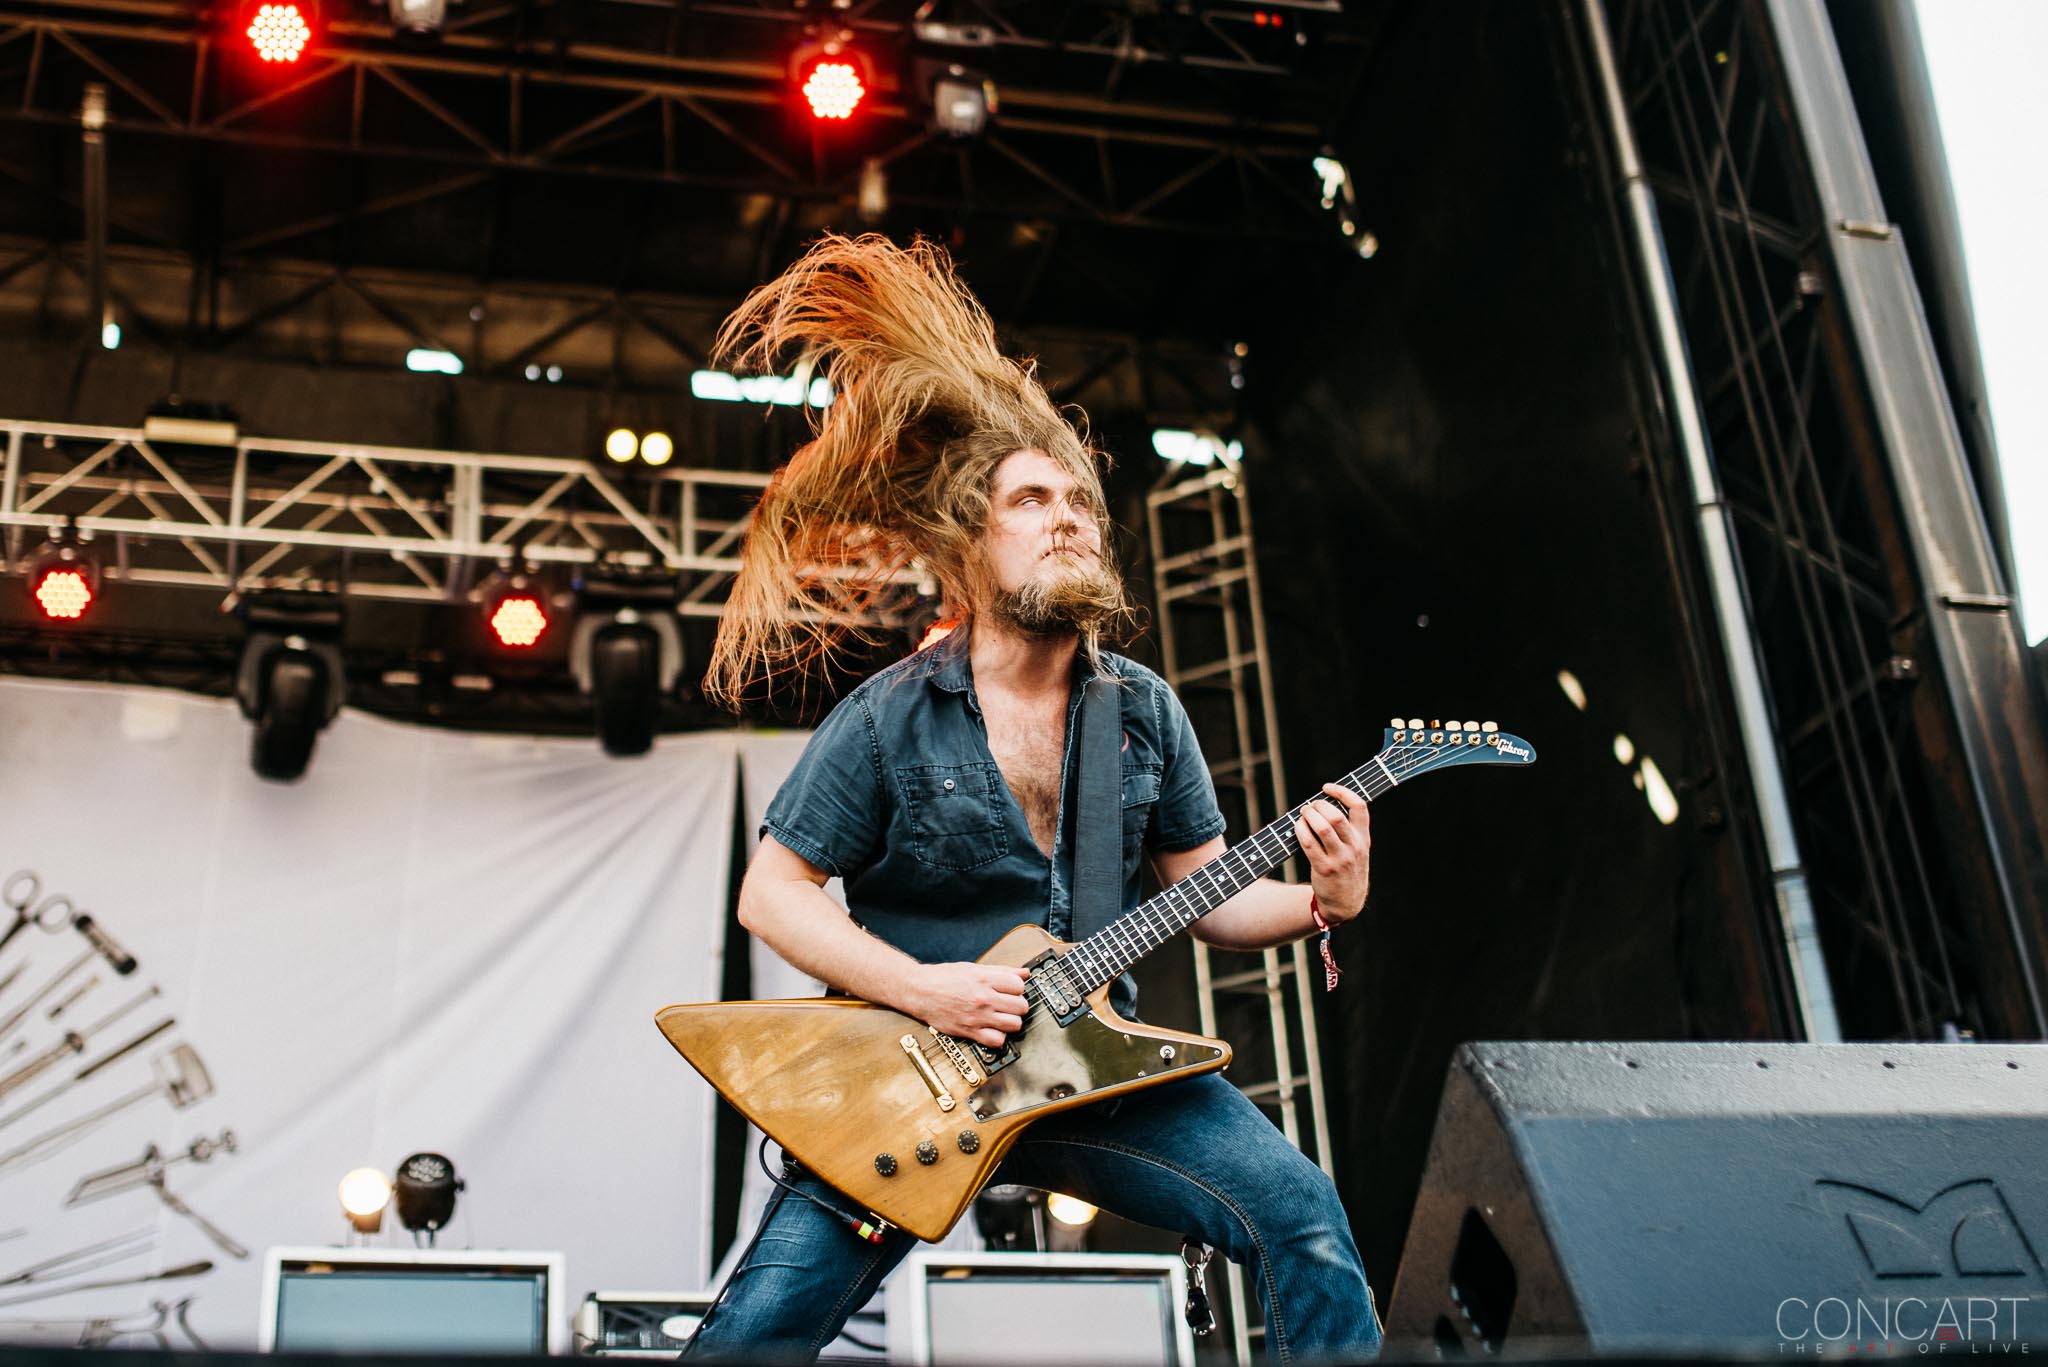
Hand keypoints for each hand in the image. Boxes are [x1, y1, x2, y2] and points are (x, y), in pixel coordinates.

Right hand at [909, 962, 1030, 1046]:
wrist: (919, 991)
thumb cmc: (943, 978)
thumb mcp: (973, 968)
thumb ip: (1001, 971)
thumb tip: (1024, 973)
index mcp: (985, 979)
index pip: (1019, 985)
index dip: (1018, 988)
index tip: (1012, 990)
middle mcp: (983, 998)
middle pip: (1021, 1006)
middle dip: (1018, 1005)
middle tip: (1009, 1004)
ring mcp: (978, 1016)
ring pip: (1014, 1024)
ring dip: (1012, 1021)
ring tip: (1003, 1017)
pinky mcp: (970, 1031)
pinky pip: (997, 1041)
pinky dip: (999, 1037)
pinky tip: (993, 1029)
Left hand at [1296, 783, 1369, 925]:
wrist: (1345, 902)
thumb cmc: (1346, 869)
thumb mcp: (1357, 849)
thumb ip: (1348, 829)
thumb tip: (1321, 803)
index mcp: (1363, 838)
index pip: (1360, 806)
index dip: (1342, 791)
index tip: (1326, 788)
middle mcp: (1354, 847)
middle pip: (1336, 816)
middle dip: (1319, 805)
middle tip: (1310, 807)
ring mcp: (1340, 859)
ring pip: (1322, 827)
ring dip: (1308, 816)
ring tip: (1303, 815)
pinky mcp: (1324, 868)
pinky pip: (1309, 843)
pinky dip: (1300, 830)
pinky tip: (1298, 827)